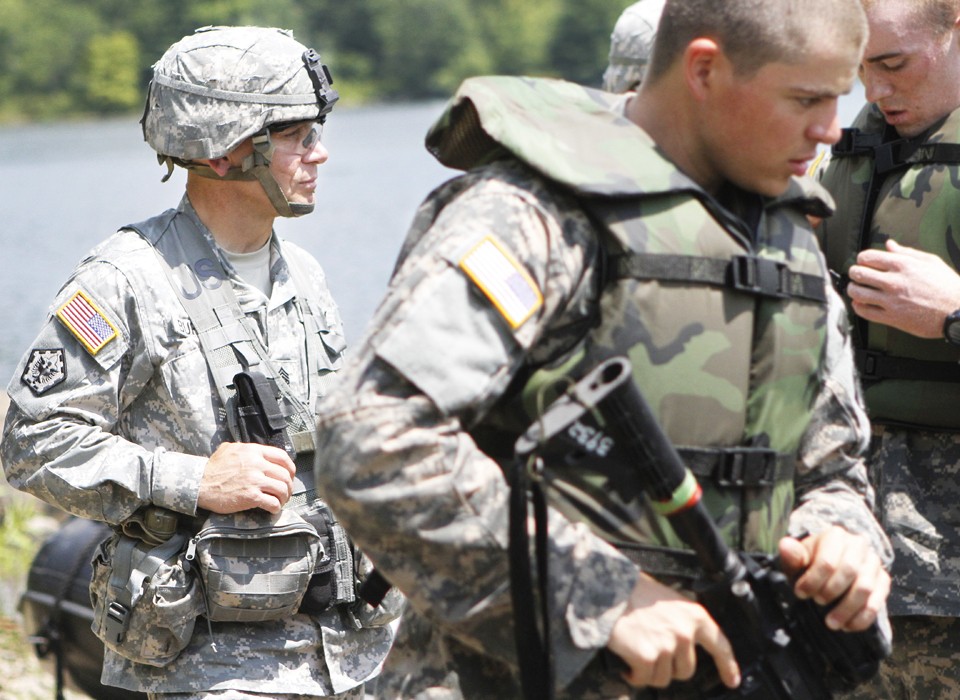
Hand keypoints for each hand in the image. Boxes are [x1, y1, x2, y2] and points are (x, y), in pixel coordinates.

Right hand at [197, 442, 295, 513]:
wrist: (199, 484)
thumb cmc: (213, 468)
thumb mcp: (229, 449)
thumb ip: (244, 448)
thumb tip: (255, 451)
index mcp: (253, 451)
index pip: (282, 457)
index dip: (290, 468)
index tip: (289, 476)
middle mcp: (257, 464)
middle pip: (285, 475)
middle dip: (288, 486)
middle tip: (285, 493)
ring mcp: (254, 480)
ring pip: (282, 489)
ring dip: (284, 498)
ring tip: (280, 502)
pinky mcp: (250, 496)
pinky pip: (272, 503)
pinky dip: (275, 508)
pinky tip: (272, 509)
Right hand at [606, 573, 739, 689]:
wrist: (609, 590)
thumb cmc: (635, 592)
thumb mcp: (670, 601)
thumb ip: (682, 621)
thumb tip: (684, 644)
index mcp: (695, 616)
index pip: (720, 645)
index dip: (727, 666)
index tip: (731, 680)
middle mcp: (685, 633)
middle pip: (686, 670)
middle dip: (669, 668)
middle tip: (652, 654)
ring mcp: (667, 647)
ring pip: (663, 678)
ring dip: (649, 672)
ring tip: (636, 654)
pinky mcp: (647, 657)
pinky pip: (643, 679)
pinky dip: (633, 675)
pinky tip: (627, 663)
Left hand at [778, 526, 889, 631]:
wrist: (827, 568)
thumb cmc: (808, 563)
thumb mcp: (797, 560)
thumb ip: (792, 555)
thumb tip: (785, 546)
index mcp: (835, 536)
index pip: (827, 561)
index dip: (813, 581)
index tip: (800, 593)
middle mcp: (859, 545)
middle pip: (850, 572)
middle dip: (831, 592)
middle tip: (817, 603)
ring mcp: (873, 563)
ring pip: (865, 588)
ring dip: (846, 609)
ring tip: (830, 623)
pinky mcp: (883, 581)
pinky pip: (877, 602)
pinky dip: (862, 618)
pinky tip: (846, 626)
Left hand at [847, 239, 959, 337]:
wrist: (958, 311)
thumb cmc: (947, 285)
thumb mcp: (931, 262)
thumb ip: (907, 252)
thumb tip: (890, 244)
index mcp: (903, 265)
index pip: (867, 257)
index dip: (862, 259)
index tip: (864, 263)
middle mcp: (894, 281)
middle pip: (858, 273)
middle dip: (854, 273)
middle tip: (857, 275)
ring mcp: (891, 300)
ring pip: (857, 293)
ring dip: (853, 290)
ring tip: (857, 289)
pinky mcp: (892, 317)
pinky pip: (864, 312)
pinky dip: (858, 307)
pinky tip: (861, 303)